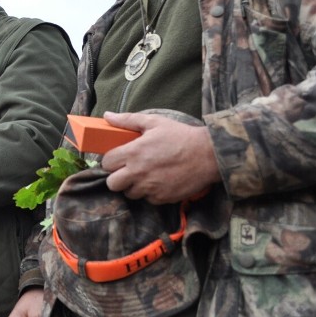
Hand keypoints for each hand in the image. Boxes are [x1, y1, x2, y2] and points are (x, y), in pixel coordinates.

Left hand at [101, 112, 220, 203]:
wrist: (209, 155)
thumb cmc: (180, 136)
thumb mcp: (154, 122)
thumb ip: (127, 120)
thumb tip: (107, 116)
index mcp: (133, 153)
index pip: (106, 163)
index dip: (110, 160)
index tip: (118, 158)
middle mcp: (139, 173)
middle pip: (112, 184)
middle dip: (117, 177)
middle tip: (127, 169)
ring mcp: (150, 188)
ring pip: (129, 193)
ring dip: (133, 186)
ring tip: (144, 175)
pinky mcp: (162, 198)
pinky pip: (147, 200)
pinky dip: (149, 193)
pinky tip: (158, 181)